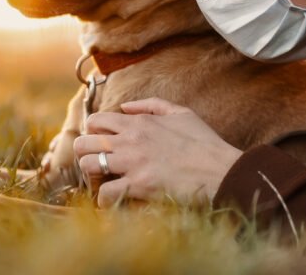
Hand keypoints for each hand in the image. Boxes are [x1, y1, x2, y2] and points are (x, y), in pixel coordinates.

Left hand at [72, 97, 242, 206]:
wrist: (221, 170)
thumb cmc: (204, 143)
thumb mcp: (181, 113)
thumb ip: (151, 104)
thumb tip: (125, 106)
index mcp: (139, 121)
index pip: (96, 121)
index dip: (93, 134)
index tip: (102, 145)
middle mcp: (130, 139)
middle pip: (84, 142)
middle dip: (86, 154)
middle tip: (98, 165)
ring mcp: (132, 162)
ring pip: (87, 164)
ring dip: (91, 176)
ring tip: (103, 182)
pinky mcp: (139, 185)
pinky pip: (104, 193)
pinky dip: (104, 200)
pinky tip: (113, 201)